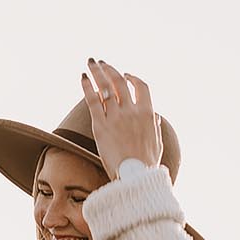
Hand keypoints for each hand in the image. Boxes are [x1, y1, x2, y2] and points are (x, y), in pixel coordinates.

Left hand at [81, 58, 161, 174]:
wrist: (134, 177)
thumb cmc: (147, 164)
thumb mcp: (157, 143)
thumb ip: (155, 127)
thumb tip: (155, 117)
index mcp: (148, 113)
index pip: (141, 86)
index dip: (133, 78)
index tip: (126, 75)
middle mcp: (131, 111)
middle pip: (119, 82)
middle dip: (110, 69)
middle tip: (102, 63)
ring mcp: (115, 117)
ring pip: (104, 87)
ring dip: (97, 72)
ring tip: (91, 63)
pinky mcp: (100, 126)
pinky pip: (92, 101)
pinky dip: (87, 87)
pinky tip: (82, 78)